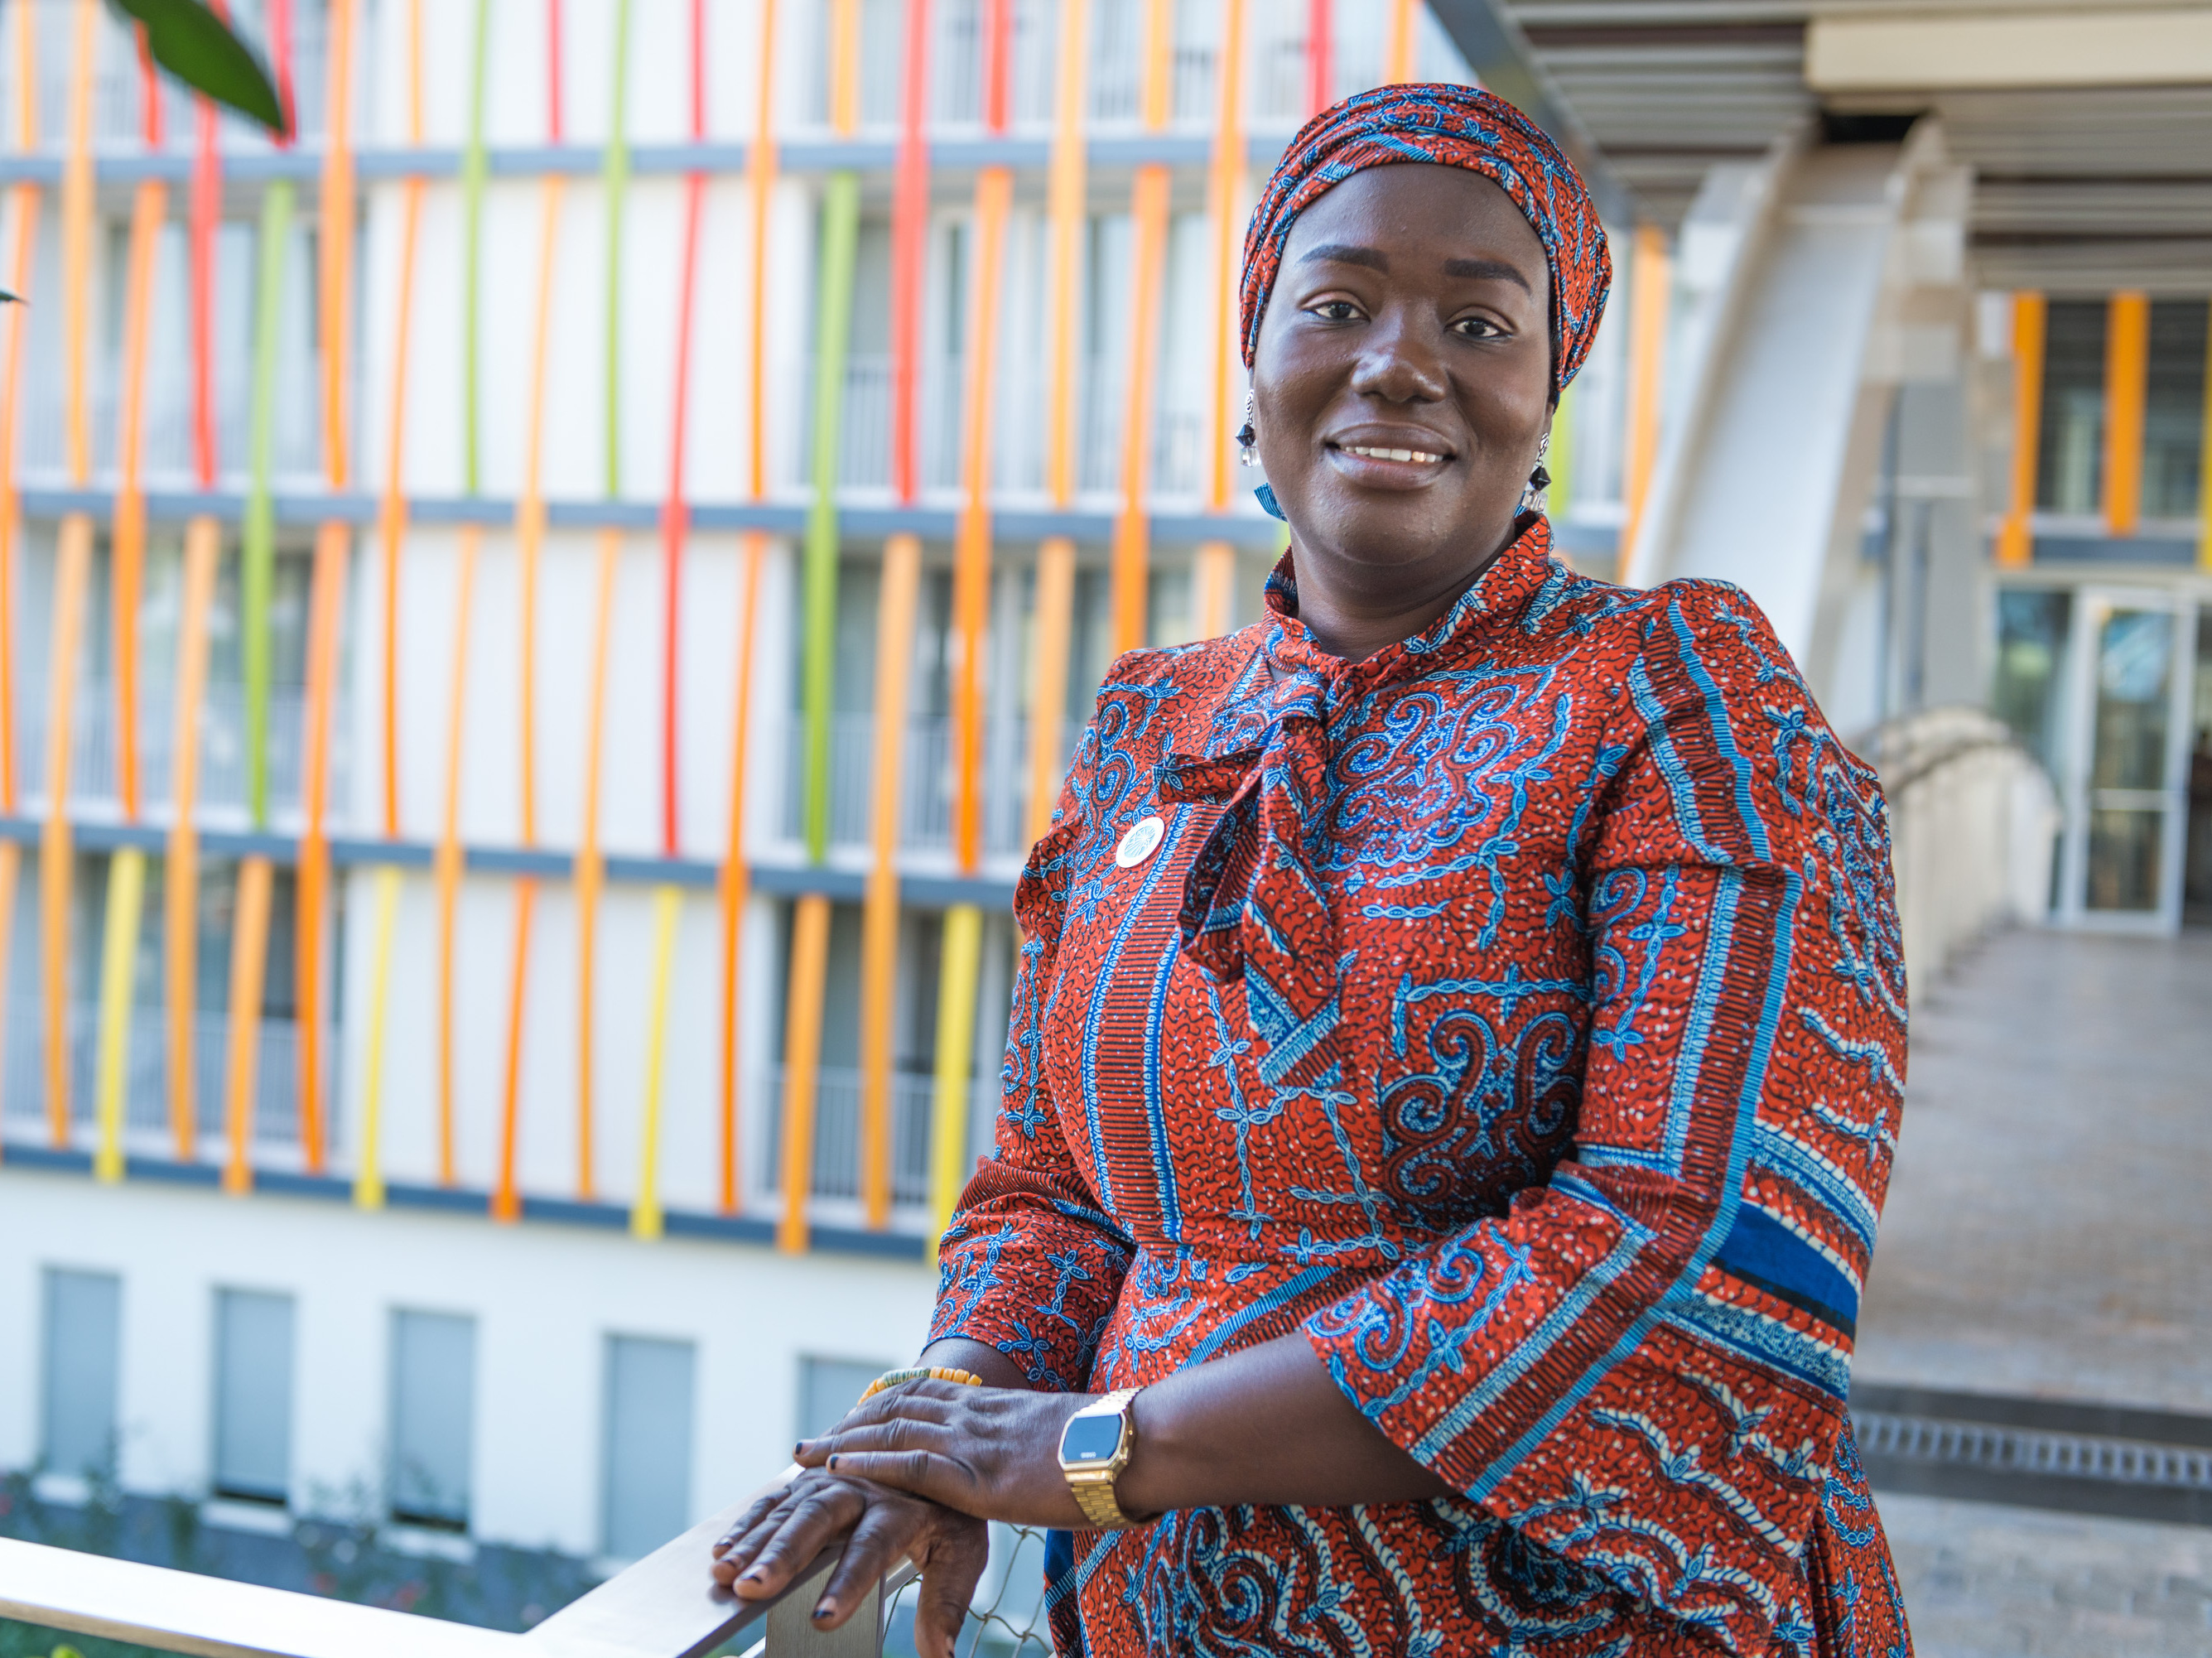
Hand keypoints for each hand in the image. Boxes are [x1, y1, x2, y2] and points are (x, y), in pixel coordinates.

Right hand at [710, 1468, 987, 1657]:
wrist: (933, 1444)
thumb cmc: (947, 1509)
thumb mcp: (961, 1550)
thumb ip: (946, 1603)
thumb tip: (942, 1657)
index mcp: (900, 1508)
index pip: (872, 1548)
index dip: (848, 1583)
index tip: (824, 1621)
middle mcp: (861, 1487)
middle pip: (818, 1519)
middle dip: (783, 1555)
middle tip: (753, 1588)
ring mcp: (830, 1478)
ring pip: (788, 1508)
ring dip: (755, 1541)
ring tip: (726, 1573)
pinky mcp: (808, 1477)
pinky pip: (773, 1499)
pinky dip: (746, 1524)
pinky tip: (722, 1550)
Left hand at [795, 1378, 1097, 1527]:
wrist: (1133, 1444)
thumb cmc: (1114, 1450)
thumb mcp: (1065, 1443)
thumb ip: (1040, 1448)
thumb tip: (1047, 1462)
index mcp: (998, 1406)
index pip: (926, 1396)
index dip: (883, 1406)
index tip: (851, 1418)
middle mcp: (978, 1415)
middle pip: (898, 1409)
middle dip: (850, 1425)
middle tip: (811, 1441)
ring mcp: (975, 1443)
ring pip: (894, 1430)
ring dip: (844, 1442)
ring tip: (805, 1455)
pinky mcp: (978, 1477)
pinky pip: (912, 1464)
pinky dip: (870, 1464)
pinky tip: (840, 1470)